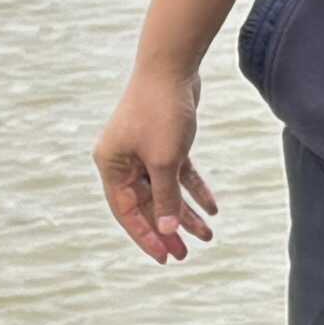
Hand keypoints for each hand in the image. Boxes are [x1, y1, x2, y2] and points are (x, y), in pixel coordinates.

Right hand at [98, 55, 218, 263]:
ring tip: (208, 236)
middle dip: (168, 229)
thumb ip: (165, 199)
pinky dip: (194, 189)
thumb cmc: (161, 112)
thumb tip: (167, 231)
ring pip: (165, 191)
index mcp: (111, 166)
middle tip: (186, 255)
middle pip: (146, 204)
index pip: (127, 212)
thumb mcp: (164, 161)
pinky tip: (212, 208)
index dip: (146, 237)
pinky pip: (179, 174)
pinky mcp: (165, 141)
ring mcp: (143, 151)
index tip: (166, 258)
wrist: (173, 66)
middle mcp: (123, 160)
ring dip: (185, 213)